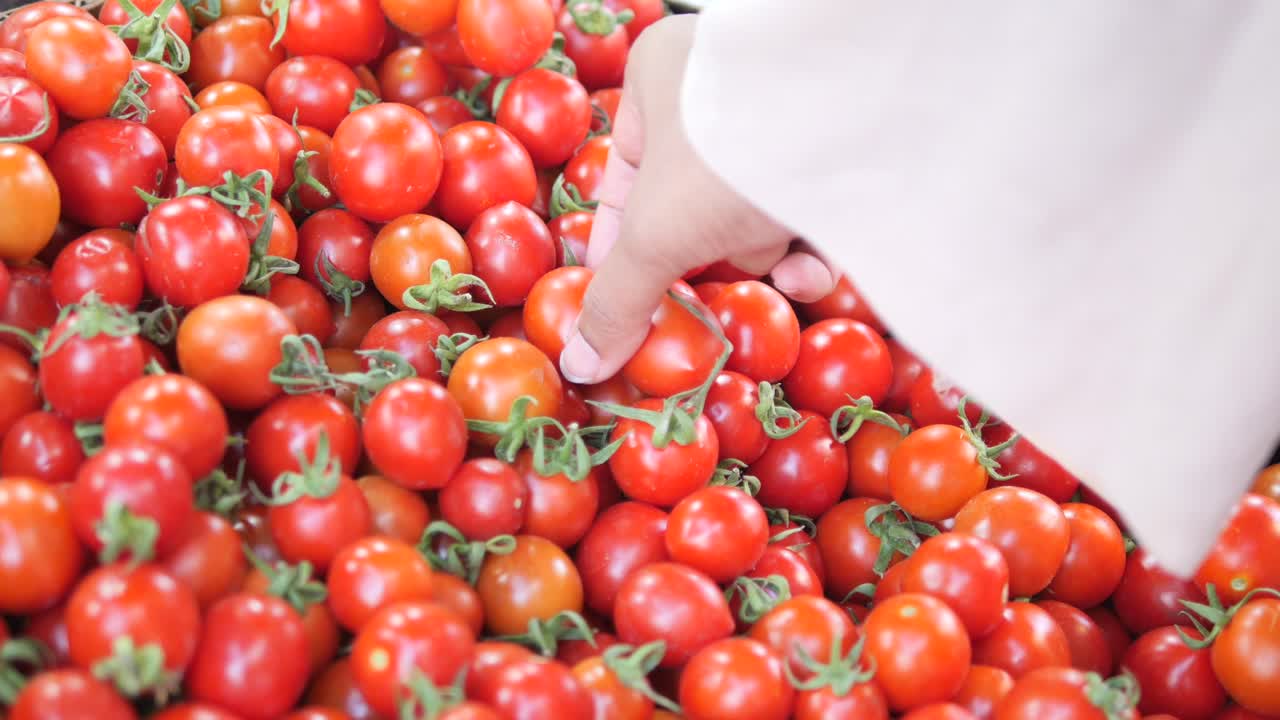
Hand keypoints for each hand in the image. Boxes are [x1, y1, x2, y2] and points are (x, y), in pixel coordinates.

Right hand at [559, 15, 837, 384]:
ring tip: (775, 261)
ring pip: (749, 220)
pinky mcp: (836, 158)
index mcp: (656, 79)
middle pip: (689, 211)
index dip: (618, 254)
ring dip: (760, 257)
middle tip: (700, 294)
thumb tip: (583, 363)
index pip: (619, 184)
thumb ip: (616, 302)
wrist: (851, 123)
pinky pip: (806, 217)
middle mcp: (715, 96)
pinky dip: (807, 257)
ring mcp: (777, 125)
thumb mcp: (653, 237)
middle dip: (704, 258)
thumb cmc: (725, 157)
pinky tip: (806, 271)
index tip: (621, 310)